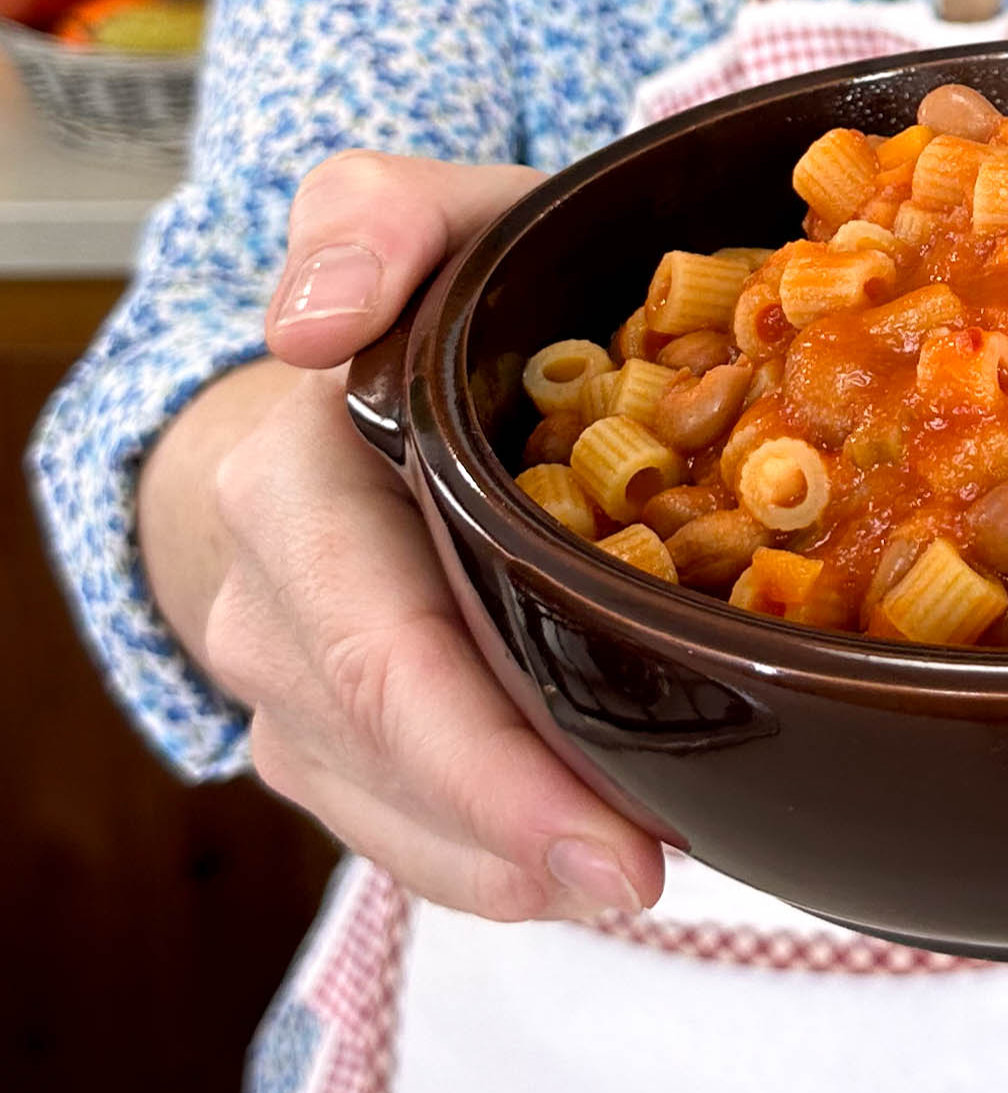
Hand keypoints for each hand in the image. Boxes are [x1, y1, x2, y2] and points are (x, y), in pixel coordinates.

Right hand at [194, 152, 666, 921]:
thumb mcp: (427, 216)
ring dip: (514, 858)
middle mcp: (269, 597)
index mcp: (294, 476)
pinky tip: (578, 852)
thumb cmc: (431, 300)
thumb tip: (310, 320)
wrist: (346, 366)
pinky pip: (395, 827)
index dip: (493, 762)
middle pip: (394, 755)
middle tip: (652, 878)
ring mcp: (282, 681)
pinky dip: (489, 854)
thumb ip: (373, 215)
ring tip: (641, 866)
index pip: (384, 655)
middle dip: (524, 834)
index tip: (615, 838)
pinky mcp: (315, 736)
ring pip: (393, 812)